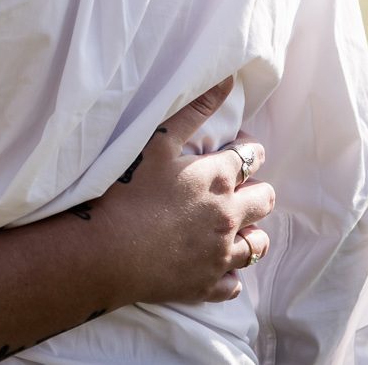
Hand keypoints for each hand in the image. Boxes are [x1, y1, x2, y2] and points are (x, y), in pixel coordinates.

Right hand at [74, 78, 275, 305]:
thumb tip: (228, 81)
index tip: (235, 151)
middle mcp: (228, 216)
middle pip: (265, 200)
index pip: (252, 157)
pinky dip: (229, 273)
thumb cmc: (125, 190)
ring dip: (251, 231)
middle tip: (235, 188)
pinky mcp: (206, 285)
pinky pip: (234, 283)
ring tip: (233, 226)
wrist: (102, 250)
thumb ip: (194, 109)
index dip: (246, 150)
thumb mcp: (157, 141)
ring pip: (258, 244)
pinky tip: (215, 263)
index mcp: (218, 178)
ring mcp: (219, 254)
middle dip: (256, 189)